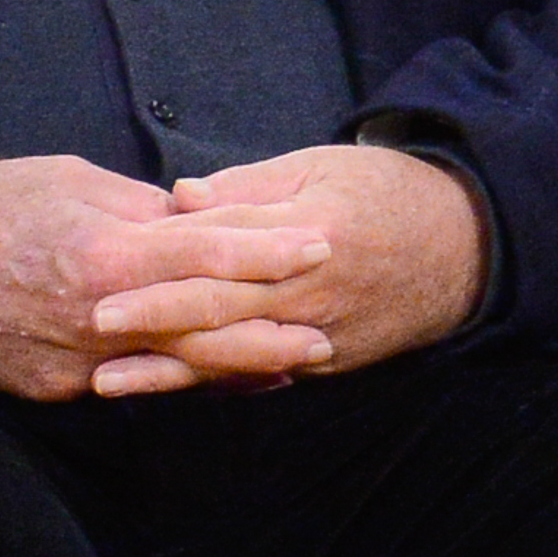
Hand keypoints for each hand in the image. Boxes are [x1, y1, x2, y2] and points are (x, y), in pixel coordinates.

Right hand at [0, 154, 335, 400]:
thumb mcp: (77, 182)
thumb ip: (144, 211)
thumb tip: (197, 221)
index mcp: (104, 252)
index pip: (206, 254)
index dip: (269, 250)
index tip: (320, 244)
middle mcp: (96, 318)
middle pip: (202, 331)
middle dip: (270, 330)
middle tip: (329, 329)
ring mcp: (74, 364)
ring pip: (172, 370)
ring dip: (235, 368)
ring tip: (293, 362)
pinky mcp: (53, 389)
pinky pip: (128, 384)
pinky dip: (175, 378)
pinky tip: (215, 378)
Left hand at [88, 145, 487, 394]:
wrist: (464, 249)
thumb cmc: (386, 191)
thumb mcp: (321, 166)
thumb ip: (248, 186)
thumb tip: (180, 198)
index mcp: (306, 234)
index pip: (220, 254)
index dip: (161, 269)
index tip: (106, 277)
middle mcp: (309, 292)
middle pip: (218, 313)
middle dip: (152, 324)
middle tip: (93, 328)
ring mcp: (319, 334)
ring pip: (231, 356)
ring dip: (167, 371)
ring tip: (107, 381)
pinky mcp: (326, 360)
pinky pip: (261, 374)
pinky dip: (213, 384)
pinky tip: (169, 390)